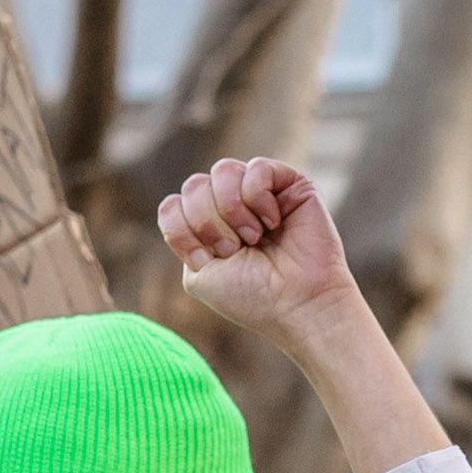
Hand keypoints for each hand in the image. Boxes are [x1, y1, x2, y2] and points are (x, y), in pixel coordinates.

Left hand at [157, 158, 355, 336]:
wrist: (298, 304)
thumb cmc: (253, 297)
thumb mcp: (198, 274)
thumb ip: (181, 235)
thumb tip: (182, 201)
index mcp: (207, 228)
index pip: (172, 205)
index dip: (183, 230)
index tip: (209, 259)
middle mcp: (231, 205)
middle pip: (194, 185)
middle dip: (208, 222)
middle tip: (236, 250)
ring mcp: (260, 192)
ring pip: (223, 170)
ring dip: (232, 208)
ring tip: (254, 236)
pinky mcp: (291, 183)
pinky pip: (257, 168)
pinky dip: (259, 198)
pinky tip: (274, 222)